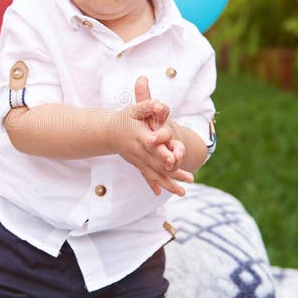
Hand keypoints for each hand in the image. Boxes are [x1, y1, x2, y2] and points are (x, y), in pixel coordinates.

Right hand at [111, 76, 192, 196]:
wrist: (107, 132)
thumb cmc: (125, 118)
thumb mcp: (135, 109)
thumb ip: (147, 106)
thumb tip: (159, 104)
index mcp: (140, 136)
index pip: (153, 146)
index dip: (162, 153)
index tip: (173, 160)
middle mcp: (139, 151)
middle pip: (158, 164)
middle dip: (174, 173)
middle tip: (190, 178)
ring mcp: (137, 160)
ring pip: (154, 174)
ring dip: (168, 184)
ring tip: (183, 192)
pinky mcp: (137, 164)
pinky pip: (146, 176)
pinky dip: (153, 184)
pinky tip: (159, 193)